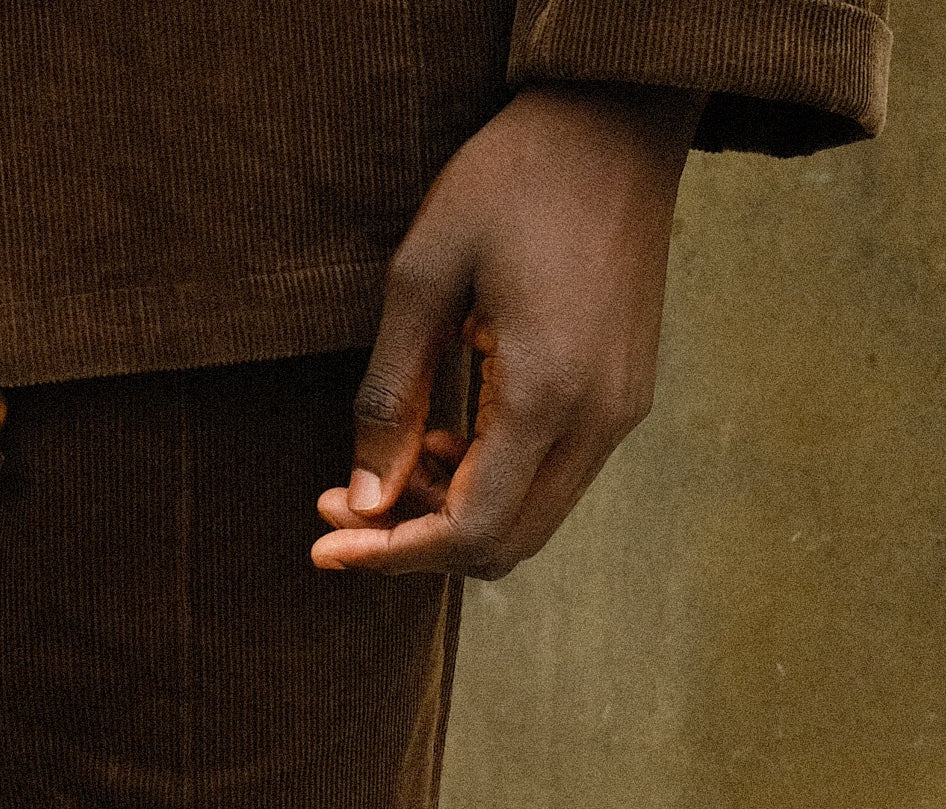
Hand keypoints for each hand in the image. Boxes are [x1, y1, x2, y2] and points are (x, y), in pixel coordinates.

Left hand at [312, 81, 704, 577]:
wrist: (613, 117)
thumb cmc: (512, 179)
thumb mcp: (421, 278)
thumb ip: (389, 399)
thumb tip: (362, 500)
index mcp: (550, 390)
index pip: (470, 529)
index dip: (391, 553)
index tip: (325, 544)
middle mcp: (599, 416)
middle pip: (502, 545)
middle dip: (414, 543)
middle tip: (341, 510)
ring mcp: (619, 408)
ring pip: (527, 519)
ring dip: (449, 515)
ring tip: (386, 471)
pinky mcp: (621, 394)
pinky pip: (550, 478)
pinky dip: (488, 484)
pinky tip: (444, 441)